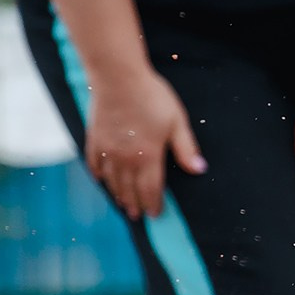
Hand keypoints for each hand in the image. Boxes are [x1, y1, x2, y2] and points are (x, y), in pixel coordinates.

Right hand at [86, 66, 202, 218]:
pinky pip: (94, 163)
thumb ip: (186, 148)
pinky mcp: (94, 138)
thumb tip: (199, 169)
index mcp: (148, 156)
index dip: (154, 203)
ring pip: (112, 180)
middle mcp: (126, 158)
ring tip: (123, 204)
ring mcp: (107, 149)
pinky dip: (98, 174)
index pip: (151, 189)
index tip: (155, 214)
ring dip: (118, 194)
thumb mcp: (177, 122)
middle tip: (138, 215)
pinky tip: (100, 180)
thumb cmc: (152, 97)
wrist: (118, 78)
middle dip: (136, 203)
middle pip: (130, 188)